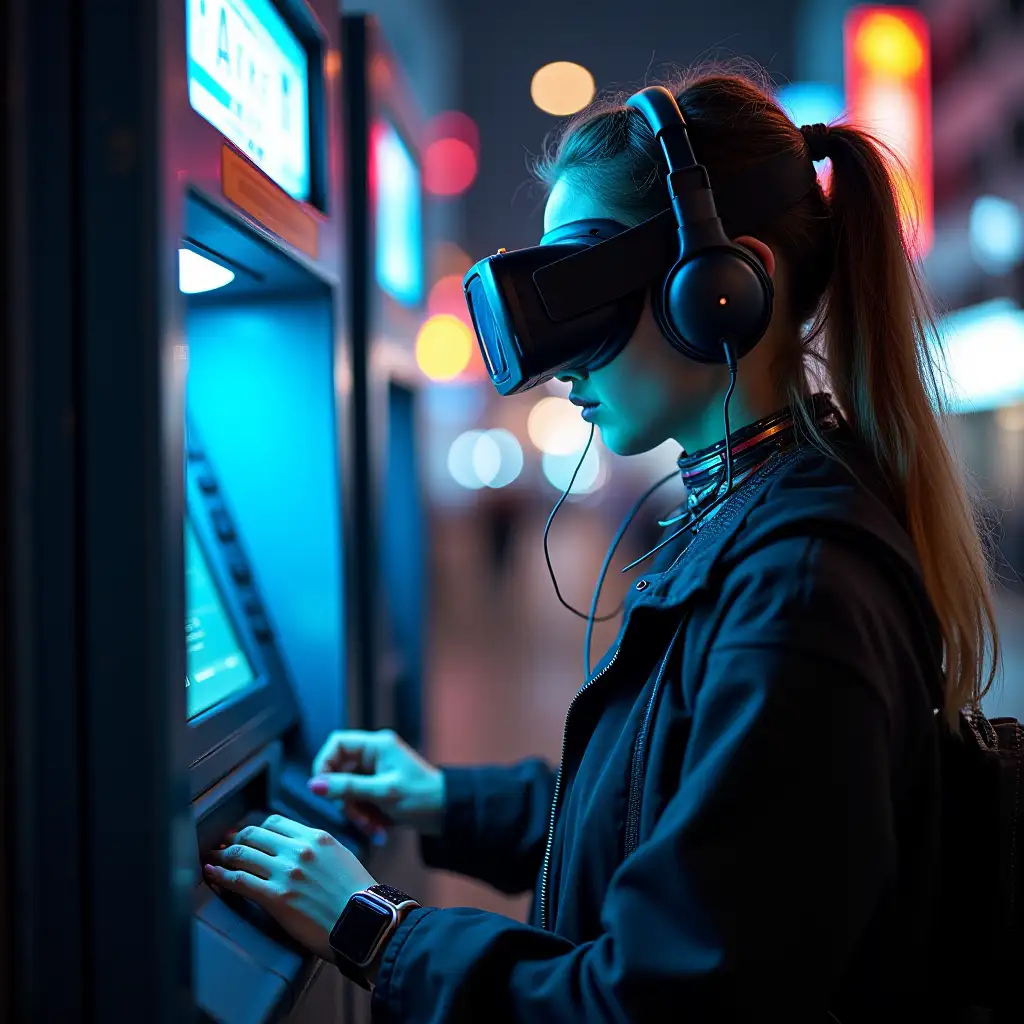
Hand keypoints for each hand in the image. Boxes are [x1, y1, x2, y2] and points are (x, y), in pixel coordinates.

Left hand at [204, 814, 375, 961]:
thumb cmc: (358, 896)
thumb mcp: (341, 857)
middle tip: (225, 846)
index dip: (256, 829)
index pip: (275, 823)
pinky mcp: (277, 896)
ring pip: (242, 854)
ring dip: (223, 856)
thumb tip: (298, 850)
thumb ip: (318, 849)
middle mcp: (299, 849)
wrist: (366, 922)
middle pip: (254, 834)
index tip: (247, 835)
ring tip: (214, 859)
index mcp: (317, 837)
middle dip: (235, 839)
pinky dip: (221, 875)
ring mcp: (286, 872)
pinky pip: (240, 880)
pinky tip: (212, 874)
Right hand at [308, 729, 445, 838]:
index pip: (337, 743)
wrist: (450, 813)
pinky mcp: (380, 790)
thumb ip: (347, 788)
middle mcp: (375, 755)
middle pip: (340, 773)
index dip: (325, 764)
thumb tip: (313, 784)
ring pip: (349, 792)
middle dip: (346, 800)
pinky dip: (367, 817)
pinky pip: (362, 802)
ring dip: (357, 814)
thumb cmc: (422, 797)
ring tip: (374, 830)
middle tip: (358, 820)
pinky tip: (379, 830)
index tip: (323, 789)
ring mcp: (377, 773)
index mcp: (377, 745)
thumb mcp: (383, 793)